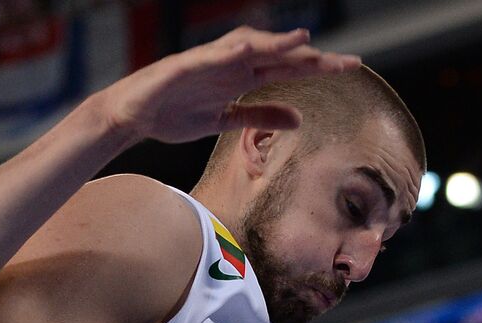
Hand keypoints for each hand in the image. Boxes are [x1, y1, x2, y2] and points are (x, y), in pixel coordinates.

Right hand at [96, 26, 359, 146]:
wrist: (131, 117)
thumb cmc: (173, 114)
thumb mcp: (224, 121)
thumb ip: (259, 115)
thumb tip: (299, 118)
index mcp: (240, 77)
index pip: (287, 68)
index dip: (318, 67)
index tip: (351, 68)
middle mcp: (229, 64)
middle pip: (277, 55)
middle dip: (310, 57)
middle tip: (345, 62)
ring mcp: (207, 63)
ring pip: (248, 45)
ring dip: (275, 42)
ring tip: (303, 41)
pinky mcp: (183, 66)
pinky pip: (209, 56)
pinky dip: (229, 51)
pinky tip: (250, 49)